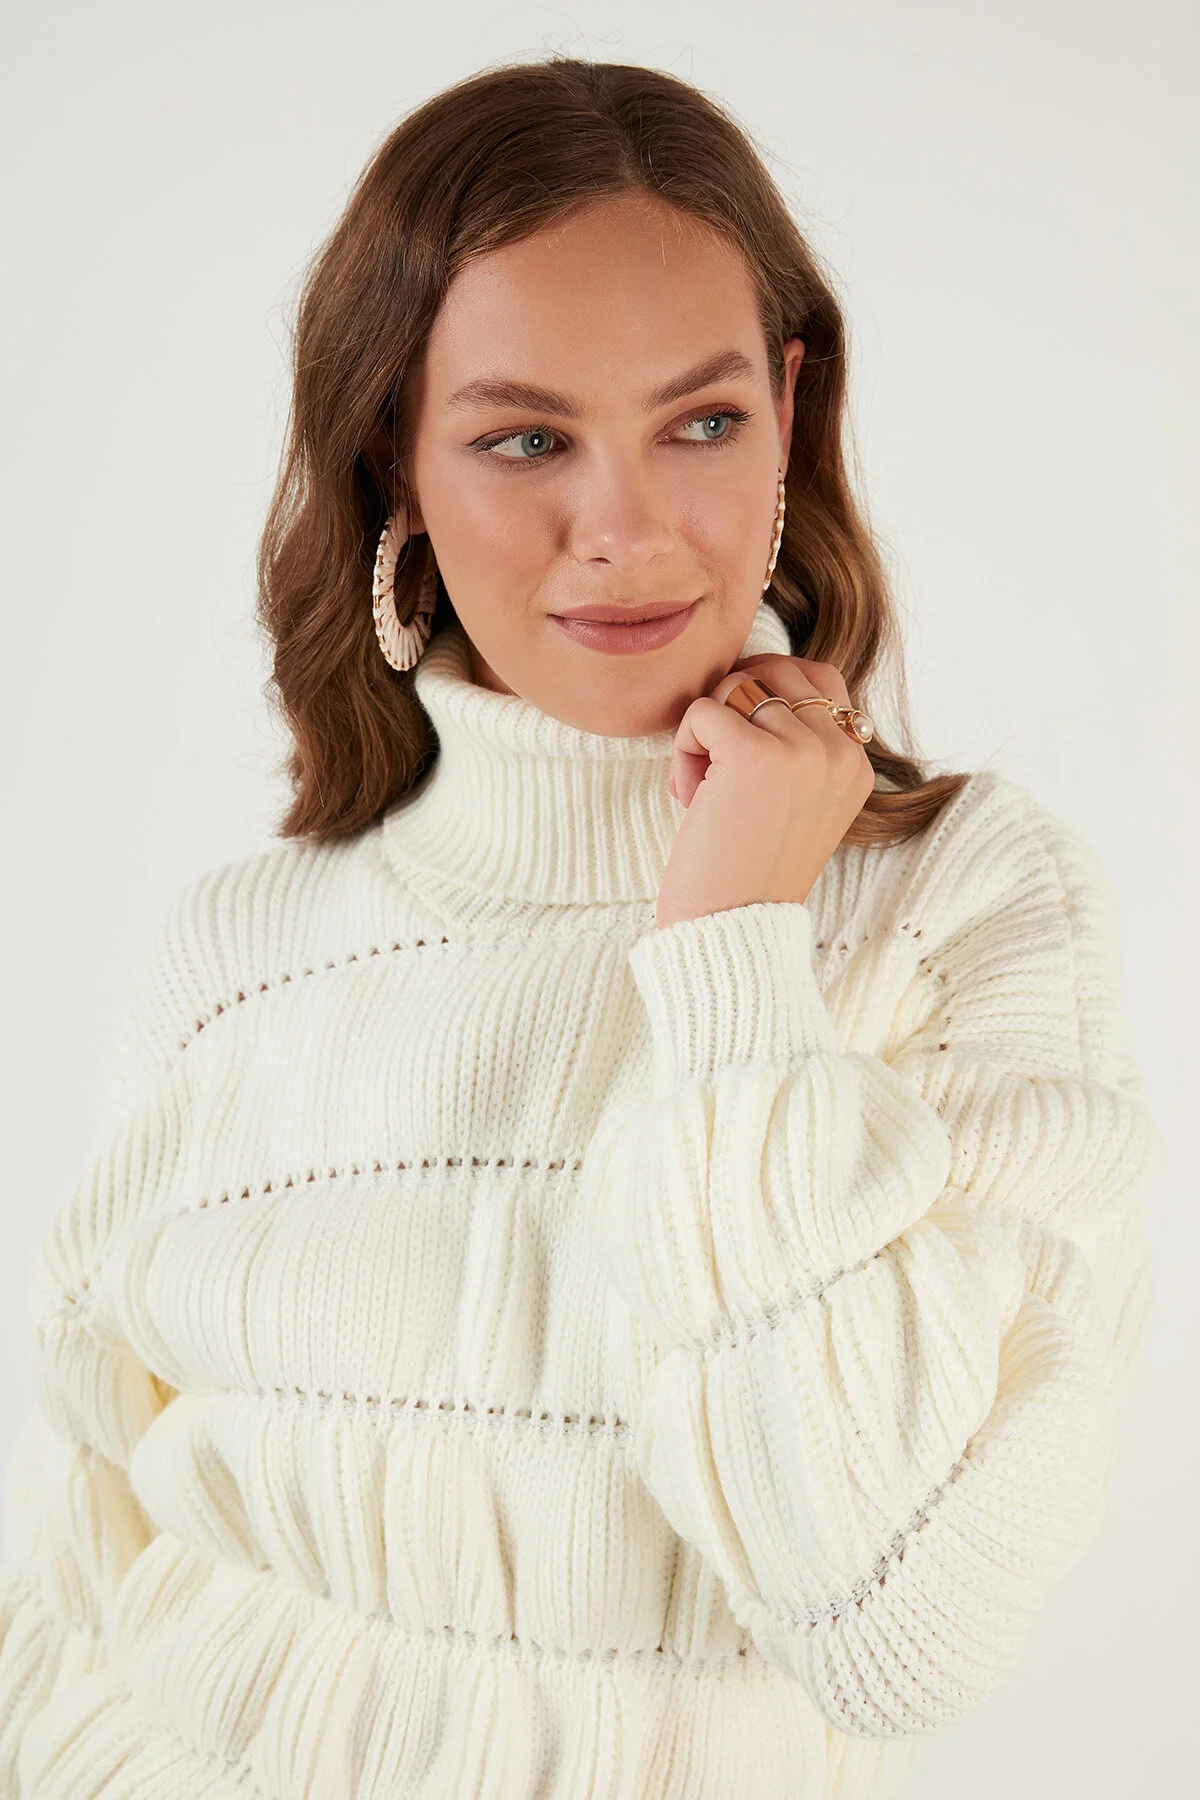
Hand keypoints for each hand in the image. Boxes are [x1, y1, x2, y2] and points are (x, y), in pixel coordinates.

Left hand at [657, 652, 874, 929]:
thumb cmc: (748, 874)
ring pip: (734, 688)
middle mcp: (838, 753)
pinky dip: (683, 749)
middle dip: (734, 702)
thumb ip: (798, 747)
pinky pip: (701, 711)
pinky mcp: (755, 755)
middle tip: (715, 758)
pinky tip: (689, 796)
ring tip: (703, 788)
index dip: (767, 693)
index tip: (738, 738)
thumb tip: (754, 678)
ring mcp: (802, 751)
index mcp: (856, 765)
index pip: (819, 679)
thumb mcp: (797, 804)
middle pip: (777, 670)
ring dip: (704, 732)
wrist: (731, 932)